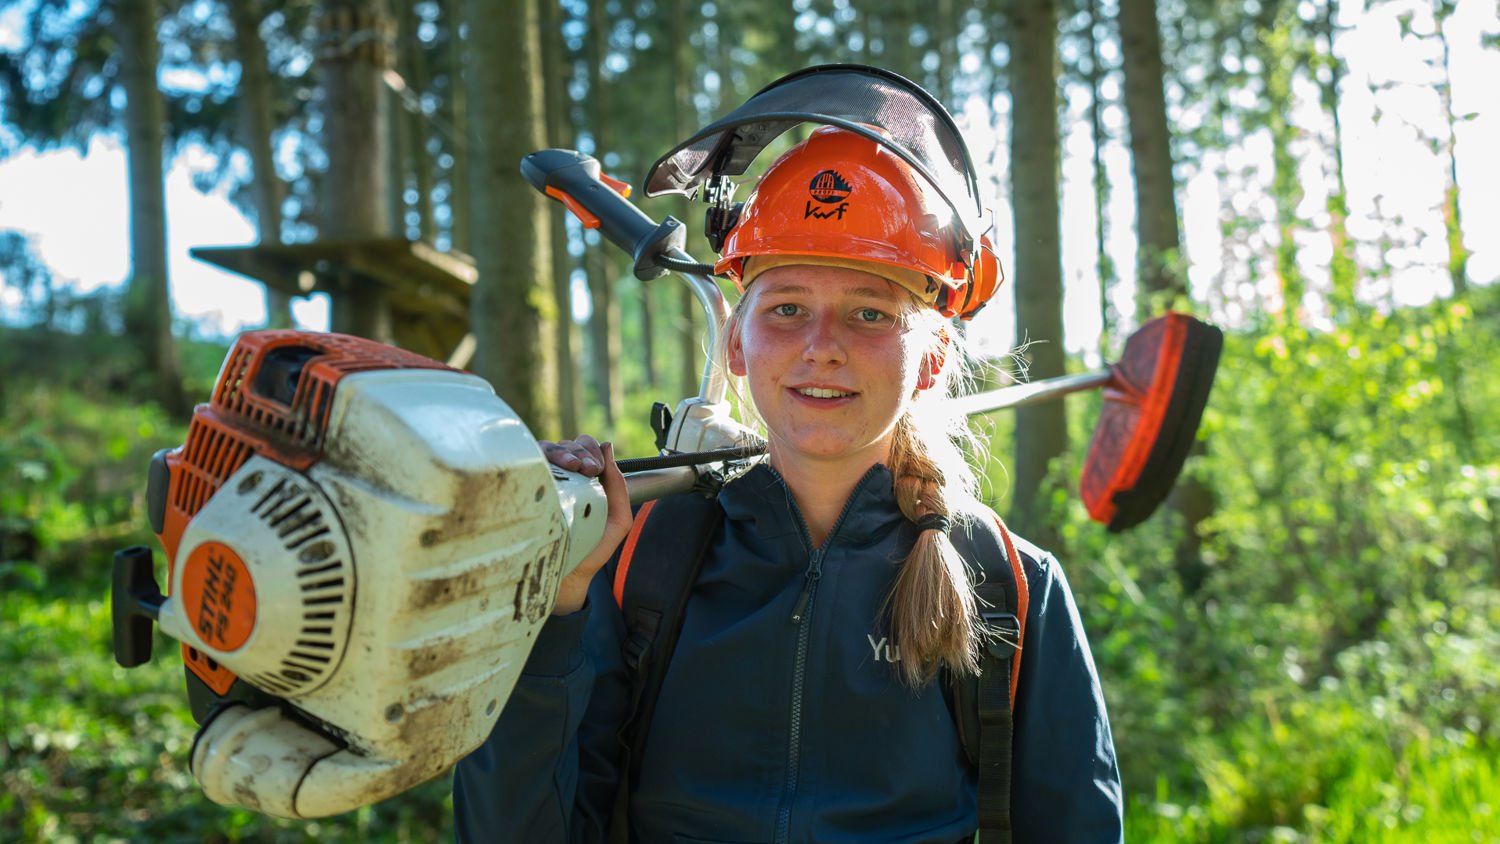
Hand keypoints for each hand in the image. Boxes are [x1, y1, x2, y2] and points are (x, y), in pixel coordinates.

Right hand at [541, 436, 632, 613]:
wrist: (565, 576)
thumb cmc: (589, 550)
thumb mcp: (617, 520)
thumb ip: (619, 487)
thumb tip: (608, 449)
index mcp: (582, 482)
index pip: (584, 449)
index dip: (591, 451)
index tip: (595, 469)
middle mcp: (560, 479)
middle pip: (568, 444)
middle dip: (581, 450)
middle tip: (588, 469)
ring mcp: (540, 482)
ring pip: (549, 447)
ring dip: (565, 451)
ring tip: (573, 467)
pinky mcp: (523, 486)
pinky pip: (529, 460)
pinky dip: (544, 455)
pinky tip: (556, 467)